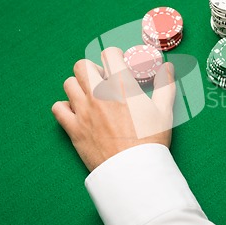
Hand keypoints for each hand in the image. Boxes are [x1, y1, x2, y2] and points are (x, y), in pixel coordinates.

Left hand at [52, 47, 175, 171]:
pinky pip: (58, 108)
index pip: (108, 54)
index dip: (115, 56)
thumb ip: (165, 84)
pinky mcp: (73, 128)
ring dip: (79, 86)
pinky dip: (65, 107)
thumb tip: (168, 66)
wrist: (134, 170)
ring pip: (68, 84)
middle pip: (82, 65)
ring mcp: (83, 111)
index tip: (119, 64)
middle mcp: (98, 94)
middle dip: (93, 68)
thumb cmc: (151, 140)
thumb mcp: (164, 110)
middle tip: (103, 80)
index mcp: (121, 86)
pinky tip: (78, 112)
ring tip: (91, 96)